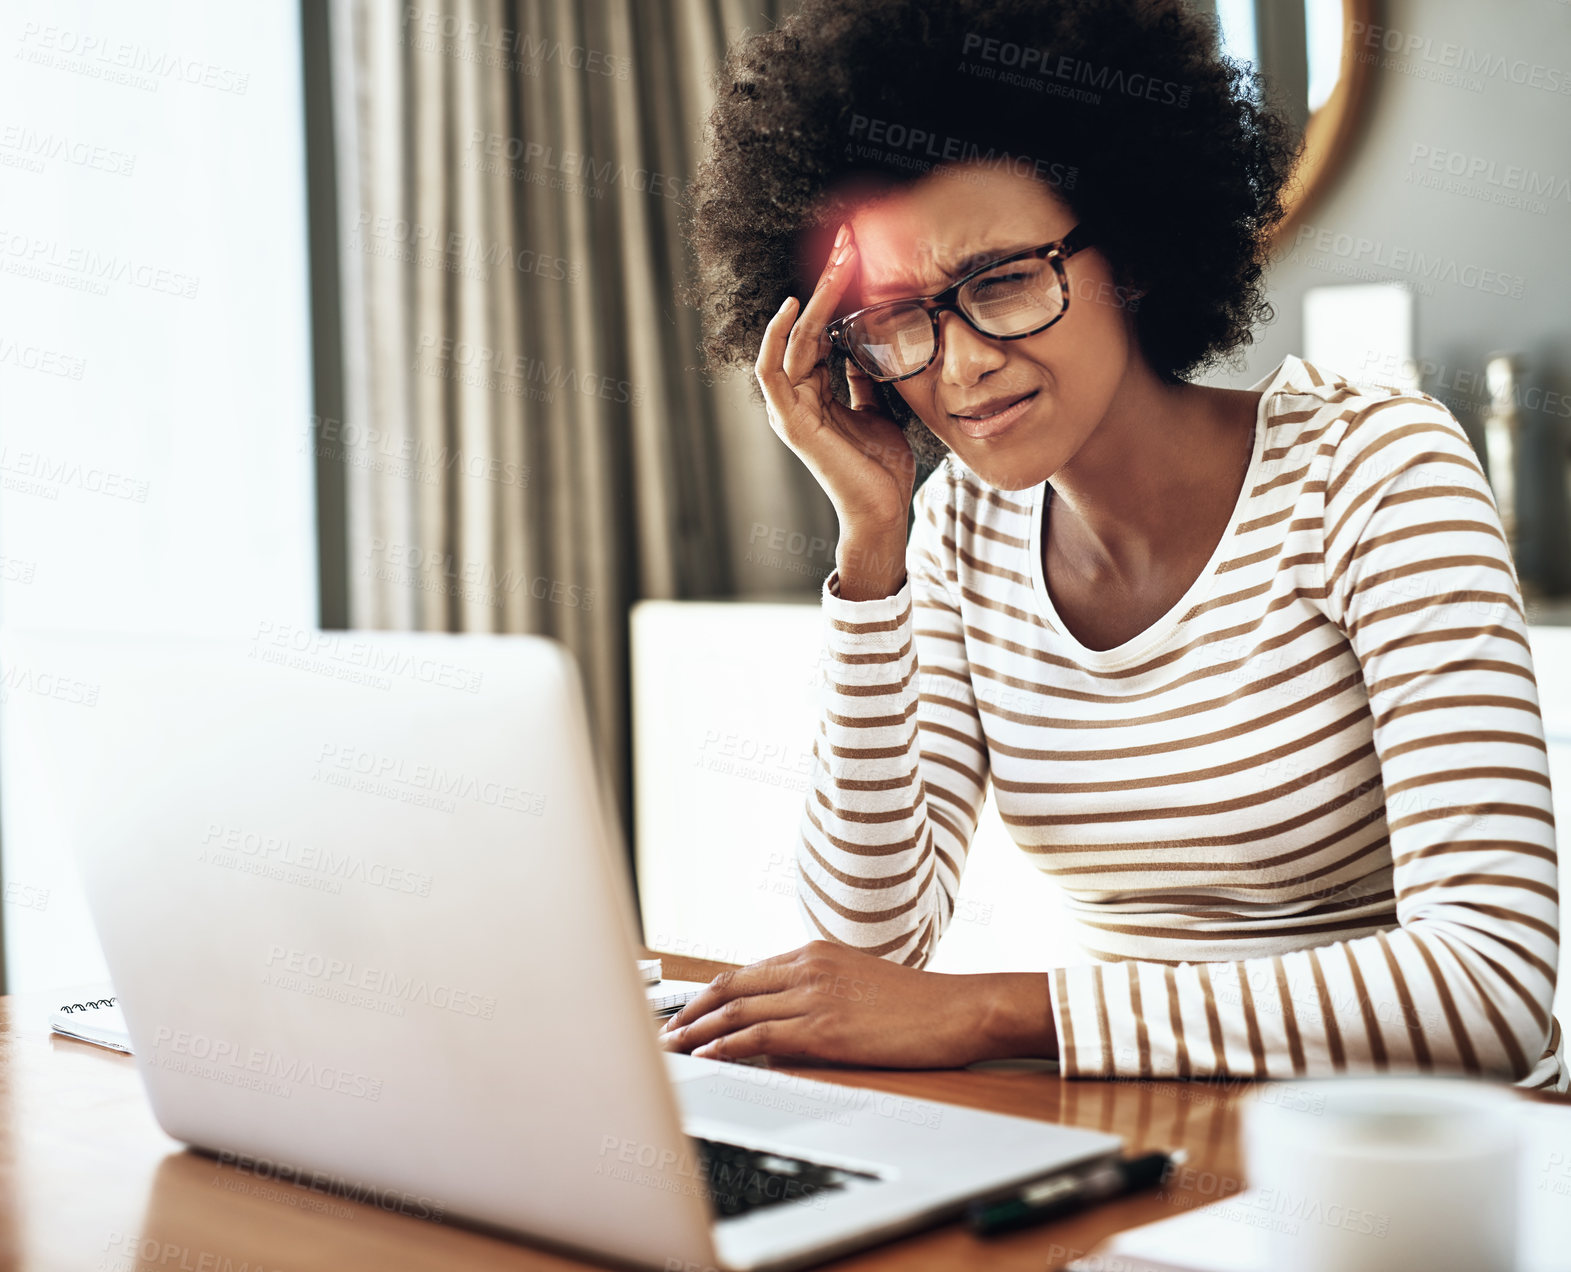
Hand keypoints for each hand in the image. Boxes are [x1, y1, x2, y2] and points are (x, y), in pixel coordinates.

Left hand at [655, 940, 1052, 1068]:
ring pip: (738, 1011)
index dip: (706, 994)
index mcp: (814, 953)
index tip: (682, 1014)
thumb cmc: (916, 1003)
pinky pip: (762, 1036)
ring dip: (697, 1032)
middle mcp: (808, 967)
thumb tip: (781, 1020)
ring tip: (671, 1050)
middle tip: (662, 1034)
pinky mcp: (825, 1028)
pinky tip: (708, 1057)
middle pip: (730, 986)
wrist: (957, 1008)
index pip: (744, 973)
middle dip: (689, 1012)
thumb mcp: (857, 981)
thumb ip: (816, 991)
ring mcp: (815, 995)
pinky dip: (728, 1046)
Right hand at [756, 223, 916, 539]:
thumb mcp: (880, 407)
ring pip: (790, 341)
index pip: (818, 331)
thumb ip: (866, 376)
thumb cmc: (882, 465)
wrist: (884, 509)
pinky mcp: (790, 423)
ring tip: (836, 264)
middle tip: (847, 243)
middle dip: (825, 283)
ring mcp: (788, 409)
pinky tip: (796, 308)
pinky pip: (773, 372)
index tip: (855, 254)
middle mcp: (795, 396)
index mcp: (814, 392)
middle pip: (804, 327)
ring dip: (812, 300)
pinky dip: (778, 338)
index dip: (834, 292)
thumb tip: (870, 341)